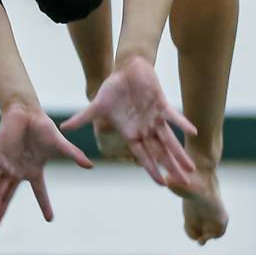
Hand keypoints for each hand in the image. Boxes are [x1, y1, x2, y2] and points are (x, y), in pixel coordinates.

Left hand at [0, 103, 92, 230]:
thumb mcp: (60, 145)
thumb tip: (90, 166)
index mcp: (34, 170)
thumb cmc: (43, 126)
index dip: (46, 205)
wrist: (26, 111)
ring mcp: (7, 166)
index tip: (50, 219)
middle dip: (0, 214)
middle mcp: (18, 171)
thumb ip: (74, 156)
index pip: (40, 192)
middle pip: (7, 198)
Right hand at [62, 57, 197, 191]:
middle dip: (171, 167)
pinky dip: (182, 124)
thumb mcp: (96, 106)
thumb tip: (63, 128)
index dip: (152, 169)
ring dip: (180, 153)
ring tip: (191, 168)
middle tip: (185, 183)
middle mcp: (145, 129)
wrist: (124, 70)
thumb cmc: (112, 89)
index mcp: (131, 133)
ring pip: (170, 139)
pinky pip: (174, 116)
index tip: (162, 184)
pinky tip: (193, 133)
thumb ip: (83, 119)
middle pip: (160, 152)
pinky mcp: (162, 104)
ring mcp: (155, 118)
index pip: (143, 155)